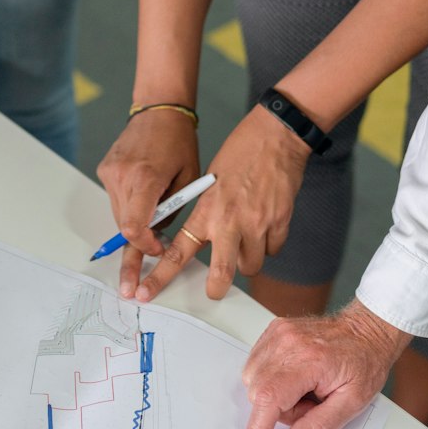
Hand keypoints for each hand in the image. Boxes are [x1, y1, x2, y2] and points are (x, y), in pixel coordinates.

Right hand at [96, 108, 200, 298]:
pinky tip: (143, 198)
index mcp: (146, 178)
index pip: (134, 226)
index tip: (158, 251)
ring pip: (119, 215)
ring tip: (152, 224)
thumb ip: (174, 210)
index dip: (144, 247)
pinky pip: (116, 199)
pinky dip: (129, 207)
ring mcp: (110, 172)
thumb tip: (163, 239)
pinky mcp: (105, 169)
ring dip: (134, 225)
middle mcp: (122, 176)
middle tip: (131, 285)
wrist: (159, 109)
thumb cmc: (180, 142)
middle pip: (123, 226)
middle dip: (135, 248)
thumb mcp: (189, 178)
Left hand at [133, 103, 309, 303]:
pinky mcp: (280, 223)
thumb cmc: (240, 152)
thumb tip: (203, 239)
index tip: (147, 292)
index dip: (160, 276)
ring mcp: (258, 224)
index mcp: (206, 210)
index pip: (178, 251)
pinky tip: (265, 224)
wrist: (275, 136)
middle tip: (213, 291)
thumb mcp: (209, 181)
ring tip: (246, 238)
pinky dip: (267, 244)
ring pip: (251, 265)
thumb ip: (206, 213)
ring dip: (247, 259)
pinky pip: (272, 250)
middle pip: (222, 274)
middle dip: (216, 289)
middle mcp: (230, 221)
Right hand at [241, 300, 411, 428]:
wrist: (366, 331)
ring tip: (305, 389)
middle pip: (258, 392)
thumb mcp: (353, 403)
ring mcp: (278, 334)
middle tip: (311, 404)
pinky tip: (294, 376)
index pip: (269, 399)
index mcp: (309, 361)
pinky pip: (255, 364)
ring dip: (274, 395)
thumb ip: (321, 427)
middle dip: (279, 411)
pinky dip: (270, 379)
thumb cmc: (364, 362)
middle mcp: (287, 343)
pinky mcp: (274, 331)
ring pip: (253, 379)